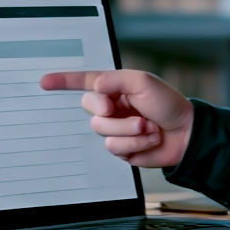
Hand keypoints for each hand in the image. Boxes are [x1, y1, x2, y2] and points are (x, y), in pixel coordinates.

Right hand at [39, 70, 193, 167]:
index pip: (82, 82)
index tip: (44, 82)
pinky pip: (115, 148)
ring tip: (148, 127)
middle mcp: (111, 107)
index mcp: (114, 88)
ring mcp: (115, 128)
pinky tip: (149, 139)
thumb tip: (94, 86)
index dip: (62, 81)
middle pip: (90, 109)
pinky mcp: (121, 148)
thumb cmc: (168, 104)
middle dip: (108, 110)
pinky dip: (135, 144)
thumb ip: (116, 80)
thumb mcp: (143, 82)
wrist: (185, 134)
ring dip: (129, 130)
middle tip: (126, 110)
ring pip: (102, 131)